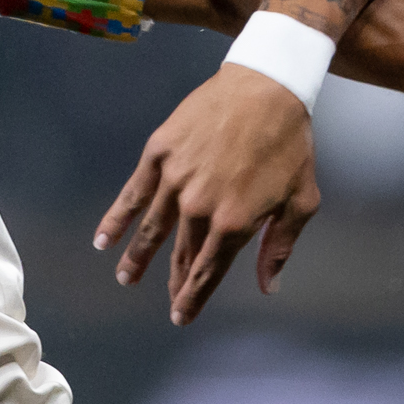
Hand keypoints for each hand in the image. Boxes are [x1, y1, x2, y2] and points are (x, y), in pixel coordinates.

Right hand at [94, 64, 317, 323]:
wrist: (267, 85)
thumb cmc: (291, 143)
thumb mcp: (301, 200)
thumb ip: (280, 246)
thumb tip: (266, 286)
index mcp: (235, 223)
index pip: (207, 272)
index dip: (193, 298)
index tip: (181, 317)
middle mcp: (199, 207)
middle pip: (181, 254)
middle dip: (174, 282)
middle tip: (169, 301)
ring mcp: (175, 180)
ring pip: (151, 231)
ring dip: (137, 258)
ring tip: (126, 278)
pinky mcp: (159, 154)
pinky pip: (132, 194)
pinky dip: (116, 219)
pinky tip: (103, 239)